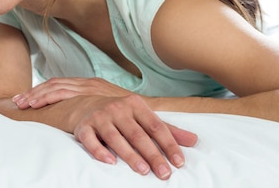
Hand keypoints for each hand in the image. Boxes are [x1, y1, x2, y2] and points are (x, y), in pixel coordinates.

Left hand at [12, 77, 133, 108]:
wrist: (149, 109)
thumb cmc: (128, 111)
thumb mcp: (107, 105)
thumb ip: (93, 106)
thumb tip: (77, 114)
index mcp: (88, 85)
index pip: (59, 85)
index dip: (41, 91)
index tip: (24, 98)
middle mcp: (86, 84)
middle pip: (54, 85)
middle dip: (34, 93)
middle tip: (16, 102)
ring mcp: (89, 90)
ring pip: (56, 89)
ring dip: (38, 97)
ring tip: (23, 105)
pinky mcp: (93, 100)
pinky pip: (66, 96)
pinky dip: (50, 98)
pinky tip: (39, 108)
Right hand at [13, 78, 196, 179]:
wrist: (84, 104)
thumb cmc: (121, 115)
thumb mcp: (143, 117)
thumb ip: (168, 129)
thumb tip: (195, 141)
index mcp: (135, 104)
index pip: (156, 126)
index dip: (168, 144)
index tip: (179, 162)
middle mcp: (117, 108)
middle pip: (137, 134)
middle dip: (152, 154)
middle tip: (164, 173)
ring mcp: (99, 117)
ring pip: (116, 138)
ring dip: (129, 155)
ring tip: (142, 170)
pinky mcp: (83, 127)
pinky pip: (91, 140)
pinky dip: (99, 151)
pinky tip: (110, 162)